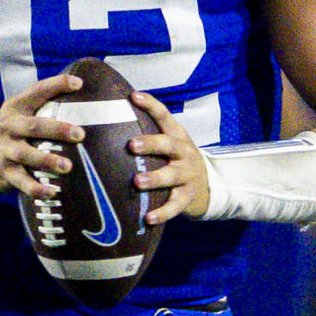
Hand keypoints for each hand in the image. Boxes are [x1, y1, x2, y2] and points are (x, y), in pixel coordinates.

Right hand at [0, 70, 83, 196]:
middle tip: (79, 134)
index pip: (37, 92)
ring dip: (47, 160)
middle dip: (57, 129)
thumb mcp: (17, 115)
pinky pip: (21, 181)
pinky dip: (36, 188)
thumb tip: (82, 103)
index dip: (56, 85)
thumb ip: (41, 108)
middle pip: (33, 126)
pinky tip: (51, 192)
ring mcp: (5, 150)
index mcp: (16, 108)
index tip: (78, 83)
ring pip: (26, 155)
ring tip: (67, 166)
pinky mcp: (3, 172)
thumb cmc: (9, 134)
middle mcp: (9, 127)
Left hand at [126, 90, 211, 223]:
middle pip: (169, 145)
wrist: (208, 186)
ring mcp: (187, 176)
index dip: (151, 105)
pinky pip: (174, 206)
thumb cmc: (177, 161)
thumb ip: (149, 133)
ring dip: (155, 178)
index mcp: (177, 136)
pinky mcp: (187, 197)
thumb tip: (108, 119)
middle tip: (132, 145)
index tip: (134, 97)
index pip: (164, 116)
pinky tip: (148, 219)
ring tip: (138, 182)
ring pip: (172, 176)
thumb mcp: (170, 143)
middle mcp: (184, 153)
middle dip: (151, 144)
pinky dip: (162, 213)